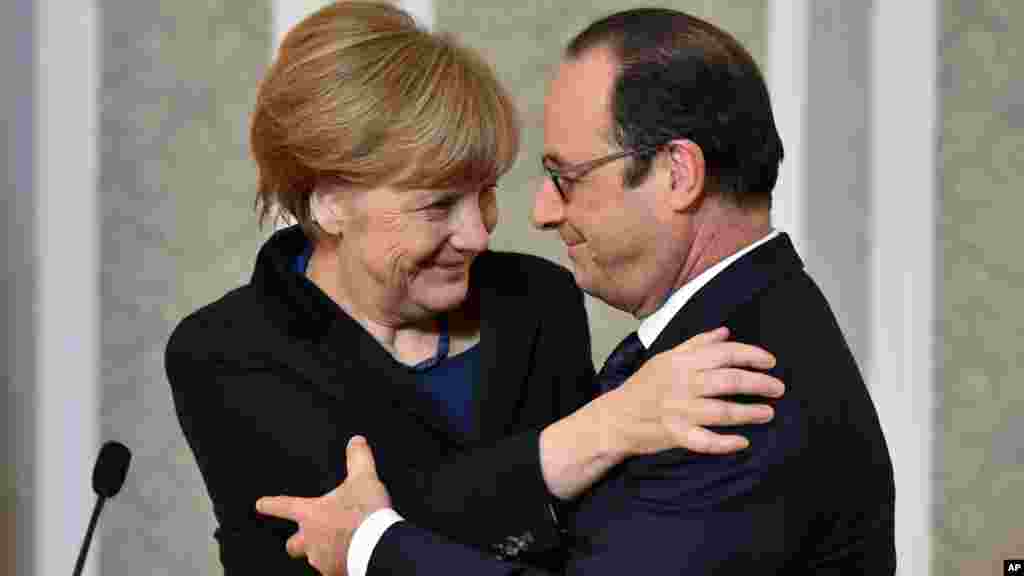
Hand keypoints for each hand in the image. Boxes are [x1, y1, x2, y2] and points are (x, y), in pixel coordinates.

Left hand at [256, 436, 391, 575]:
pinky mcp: (335, 573)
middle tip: (305, 538)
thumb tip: (355, 441)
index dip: (271, 504)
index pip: (284, 506)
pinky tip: (350, 558)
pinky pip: (332, 570)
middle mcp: (310, 540)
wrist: (378, 547)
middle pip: (292, 545)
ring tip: (339, 546)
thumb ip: (358, 458)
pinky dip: (339, 564)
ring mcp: (322, 560)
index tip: (260, 504)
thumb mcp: (364, 478)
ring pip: (314, 558)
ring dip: (322, 552)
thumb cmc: (365, 513)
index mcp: (311, 514)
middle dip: (296, 542)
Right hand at [608, 327, 783, 455]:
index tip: (771, 362)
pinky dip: (724, 442)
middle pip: (729, 381)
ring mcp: (678, 410)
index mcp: (681, 362)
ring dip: (749, 412)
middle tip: (778, 388)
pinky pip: (704, 441)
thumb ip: (697, 344)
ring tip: (768, 413)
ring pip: (722, 411)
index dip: (752, 356)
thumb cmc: (644, 386)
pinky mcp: (675, 434)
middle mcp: (682, 384)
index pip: (724, 353)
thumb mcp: (666, 357)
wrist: (615, 417)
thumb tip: (726, 332)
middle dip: (759, 383)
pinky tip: (742, 442)